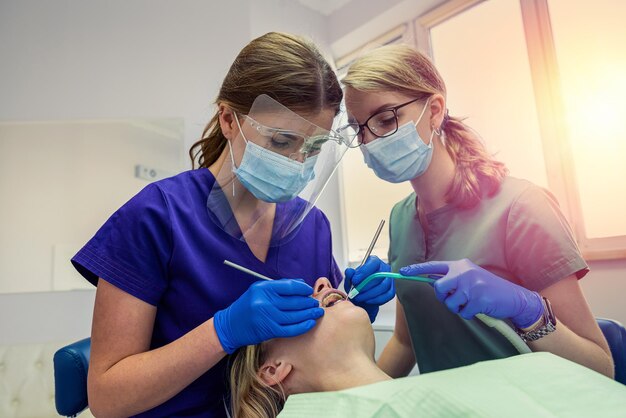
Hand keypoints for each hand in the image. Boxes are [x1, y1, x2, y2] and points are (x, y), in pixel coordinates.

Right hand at [213, 279, 322, 353]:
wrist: (230, 325)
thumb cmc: (247, 306)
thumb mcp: (259, 291)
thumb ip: (280, 286)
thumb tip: (302, 284)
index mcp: (263, 288)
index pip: (290, 286)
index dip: (303, 288)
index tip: (309, 291)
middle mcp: (265, 301)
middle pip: (294, 301)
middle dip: (308, 303)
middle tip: (316, 303)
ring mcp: (267, 317)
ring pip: (294, 316)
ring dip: (309, 314)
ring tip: (317, 312)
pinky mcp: (269, 331)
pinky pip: (290, 329)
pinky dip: (302, 326)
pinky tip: (310, 323)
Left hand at [344, 256, 394, 322]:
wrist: (362, 295)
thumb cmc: (357, 284)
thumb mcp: (351, 279)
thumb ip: (349, 275)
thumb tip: (349, 271)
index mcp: (374, 261)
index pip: (373, 263)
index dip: (364, 272)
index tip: (354, 280)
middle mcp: (384, 268)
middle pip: (378, 276)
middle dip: (365, 286)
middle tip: (355, 292)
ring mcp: (390, 279)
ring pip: (383, 287)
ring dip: (369, 294)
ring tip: (359, 297)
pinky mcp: (391, 290)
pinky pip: (387, 296)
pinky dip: (376, 300)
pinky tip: (367, 301)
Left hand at [400, 259, 542, 327]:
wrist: (514, 298)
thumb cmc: (490, 290)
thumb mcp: (471, 277)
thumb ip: (453, 279)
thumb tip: (433, 284)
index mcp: (460, 266)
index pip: (434, 266)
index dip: (417, 270)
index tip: (402, 272)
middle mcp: (464, 272)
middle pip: (439, 288)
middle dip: (444, 297)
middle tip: (457, 298)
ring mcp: (471, 285)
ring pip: (450, 303)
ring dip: (459, 307)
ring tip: (472, 302)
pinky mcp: (478, 299)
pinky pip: (462, 312)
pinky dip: (469, 314)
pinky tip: (479, 308)